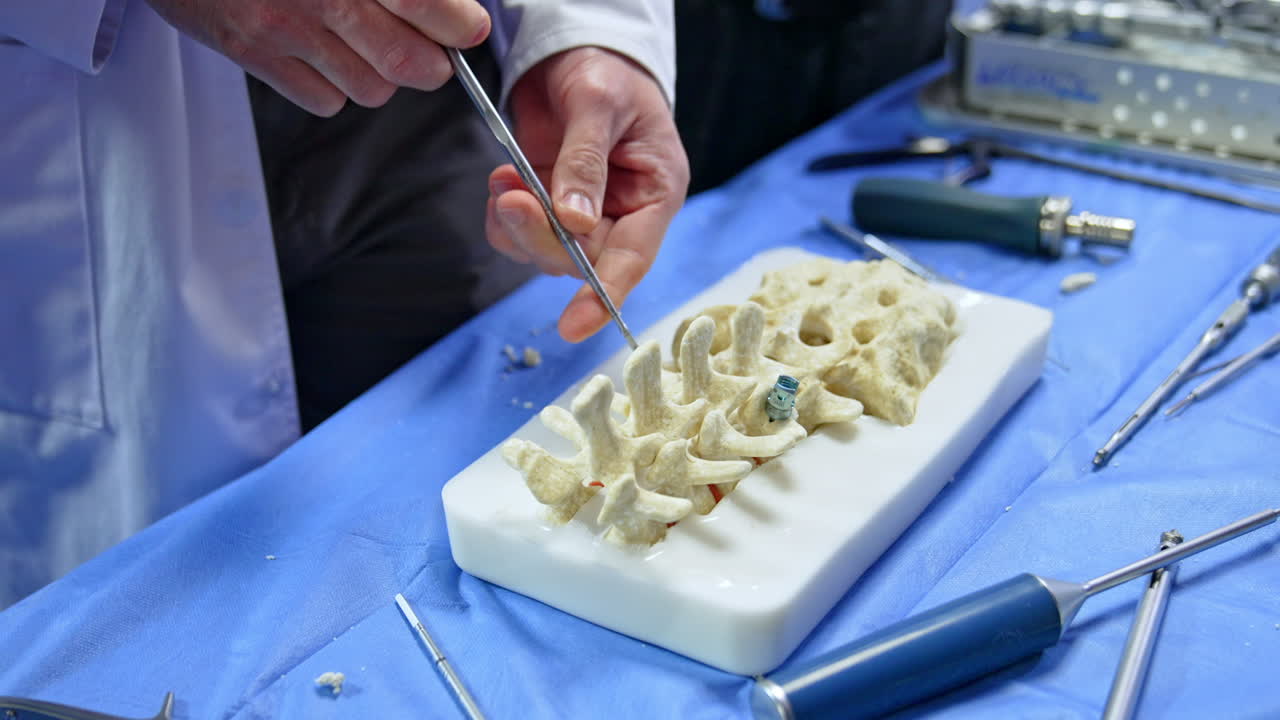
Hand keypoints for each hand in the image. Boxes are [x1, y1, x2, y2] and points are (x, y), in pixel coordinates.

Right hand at [144, 0, 490, 114]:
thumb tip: (449, 3)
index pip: (424, 3)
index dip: (459, 23)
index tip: (468, 27)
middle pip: (408, 62)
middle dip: (433, 64)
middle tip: (435, 52)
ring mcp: (283, 25)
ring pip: (371, 88)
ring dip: (383, 76)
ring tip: (370, 47)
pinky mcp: (252, 51)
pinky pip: (324, 100)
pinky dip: (336, 88)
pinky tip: (326, 55)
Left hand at [485, 47, 689, 342]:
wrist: (576, 48)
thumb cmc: (606, 69)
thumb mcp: (599, 104)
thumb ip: (586, 162)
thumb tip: (574, 222)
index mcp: (654, 193)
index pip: (633, 257)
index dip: (605, 294)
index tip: (575, 325)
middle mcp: (622, 212)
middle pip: (582, 259)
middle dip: (542, 237)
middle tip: (513, 198)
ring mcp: (583, 211)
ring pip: (547, 251)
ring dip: (518, 225)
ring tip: (505, 178)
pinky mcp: (549, 204)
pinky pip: (522, 232)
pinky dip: (504, 214)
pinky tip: (503, 179)